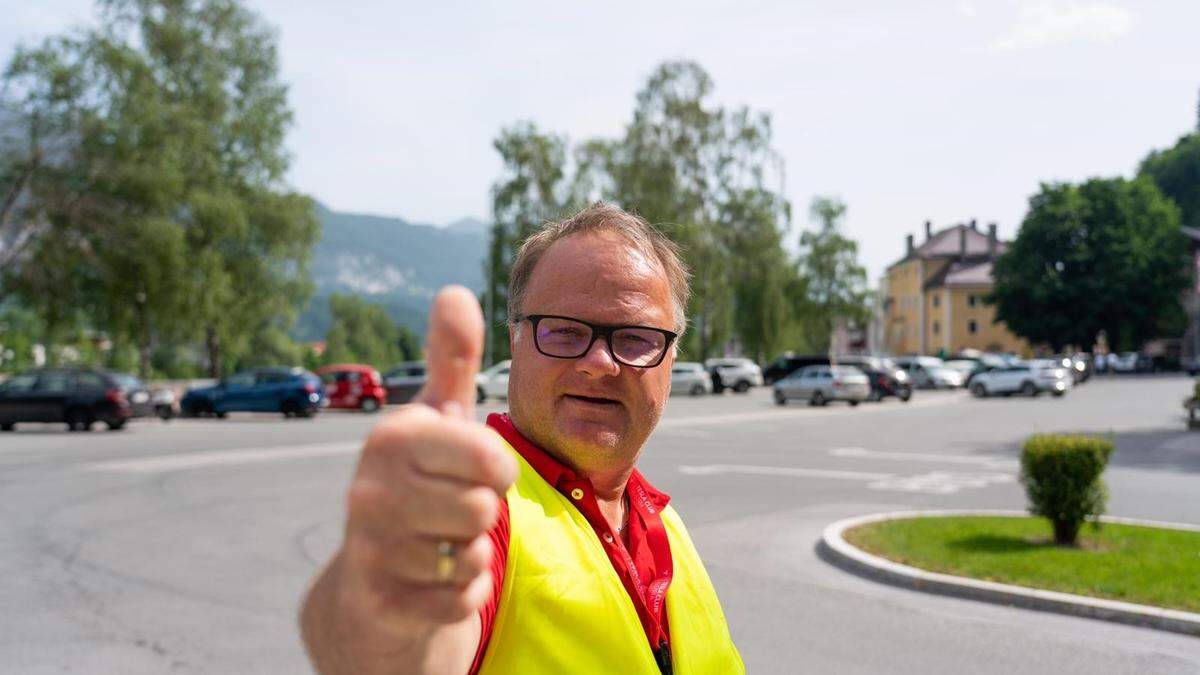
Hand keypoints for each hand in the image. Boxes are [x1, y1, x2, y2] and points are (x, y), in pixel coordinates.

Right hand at [302, 286, 517, 673]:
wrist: (373, 579)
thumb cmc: (420, 485)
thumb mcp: (436, 421)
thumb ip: (450, 361)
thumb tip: (455, 291)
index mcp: (392, 438)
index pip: (490, 458)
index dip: (495, 470)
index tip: (471, 469)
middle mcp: (369, 489)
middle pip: (484, 509)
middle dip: (483, 513)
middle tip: (452, 509)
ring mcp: (370, 547)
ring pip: (473, 555)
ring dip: (472, 554)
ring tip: (441, 541)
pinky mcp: (379, 600)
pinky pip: (461, 601)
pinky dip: (462, 595)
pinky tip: (433, 580)